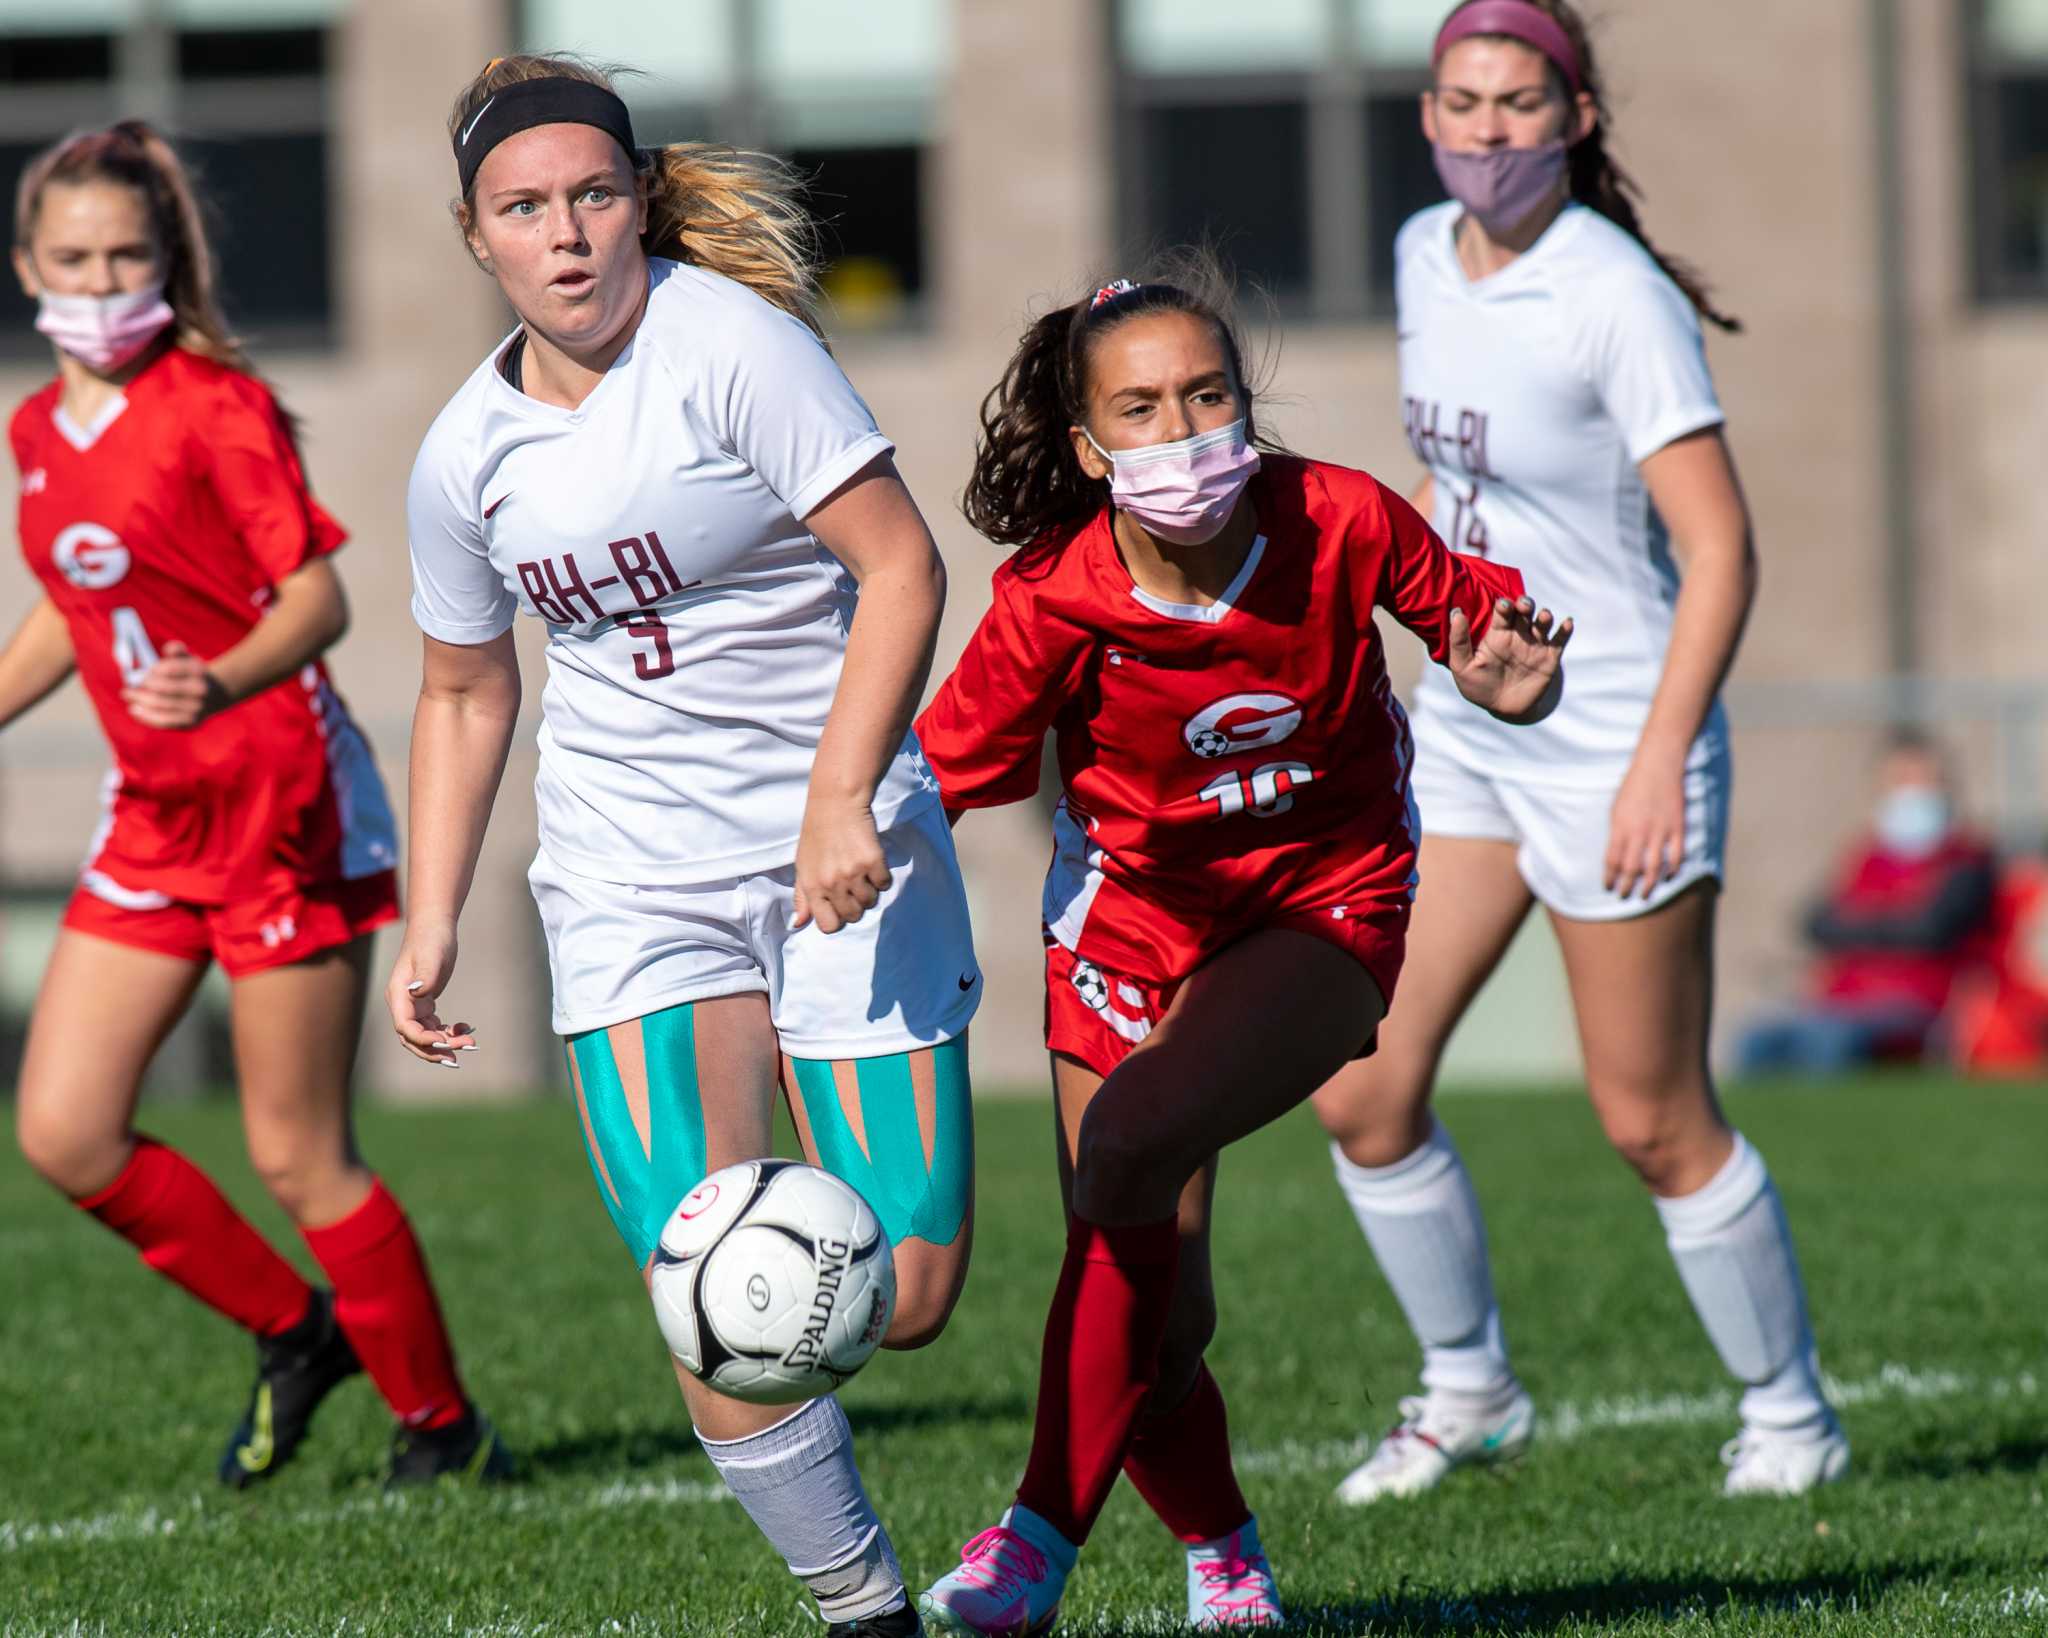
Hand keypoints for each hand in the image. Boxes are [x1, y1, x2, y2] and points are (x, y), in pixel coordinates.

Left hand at [122, 641, 229, 729]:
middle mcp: (200, 689)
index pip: (170, 668)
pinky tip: (133, 709)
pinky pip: (165, 720)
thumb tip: (169, 648)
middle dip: (143, 687)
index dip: (154, 670)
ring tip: (127, 695)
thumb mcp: (186, 658)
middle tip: (127, 687)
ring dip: (140, 700)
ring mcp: (197, 707)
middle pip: (164, 688)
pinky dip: (146, 715)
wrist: (212, 695)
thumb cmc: (189, 674)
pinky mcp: (191, 721)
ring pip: (161, 704)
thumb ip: (177, 650)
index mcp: (198, 670)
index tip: (146, 672)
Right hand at [387, 923, 475, 1067]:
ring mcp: (413, 1005)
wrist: (435, 927)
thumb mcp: (431, 955)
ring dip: (446, 1043)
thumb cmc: (432, 939)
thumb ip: (425, 975)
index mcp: (399, 994)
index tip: (444, 1043)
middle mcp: (403, 1003)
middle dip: (434, 1050)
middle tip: (458, 1056)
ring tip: (469, 1043)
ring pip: (426, 1035)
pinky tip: (466, 1029)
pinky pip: (434, 1027)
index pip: (405, 1026)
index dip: (422, 1039)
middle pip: (413, 1038)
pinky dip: (449, 1032)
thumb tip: (419, 993)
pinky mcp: (425, 1004)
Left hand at [792, 797, 889, 933]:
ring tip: (861, 871)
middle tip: (852, 883)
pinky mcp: (873, 861)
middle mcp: (831, 883)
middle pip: (853, 916)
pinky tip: (871, 861)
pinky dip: (881, 876)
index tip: (839, 904)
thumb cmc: (817, 835)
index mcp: (812, 887)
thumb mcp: (802, 866)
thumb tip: (798, 924)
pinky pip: (884, 884)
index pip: (829, 926)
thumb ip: (801, 897)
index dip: (837, 918)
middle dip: (855, 904)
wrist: (835, 803)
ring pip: (871, 901)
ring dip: (869, 890)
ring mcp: (853, 873)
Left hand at [1449, 596, 1571, 723]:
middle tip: (1524, 605)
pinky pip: (1560, 641)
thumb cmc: (1479, 686)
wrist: (1501, 709)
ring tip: (1543, 617)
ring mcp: (1535, 645)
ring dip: (1545, 616)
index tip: (1502, 605)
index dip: (1504, 605)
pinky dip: (1565, 631)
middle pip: (1525, 611)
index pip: (1503, 612)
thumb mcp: (1462, 666)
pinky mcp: (1549, 658)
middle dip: (1526, 604)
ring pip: (1543, 623)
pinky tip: (1567, 623)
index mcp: (1497, 633)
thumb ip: (1458, 641)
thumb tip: (1456, 612)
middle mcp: (1518, 635)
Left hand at [1605, 745, 1687, 900]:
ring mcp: (1660, 830)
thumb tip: (1615, 857)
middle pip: (1631, 868)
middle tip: (1623, 897)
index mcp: (1620, 826)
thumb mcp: (1616, 808)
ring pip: (1654, 867)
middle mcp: (1639, 831)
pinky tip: (1668, 877)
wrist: (1658, 765)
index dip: (1609, 877)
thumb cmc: (1633, 786)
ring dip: (1648, 885)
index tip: (1607, 887)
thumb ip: (1616, 833)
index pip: (1612, 861)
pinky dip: (1673, 869)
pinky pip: (1677, 855)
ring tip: (1644, 896)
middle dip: (1626, 886)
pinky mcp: (1678, 827)